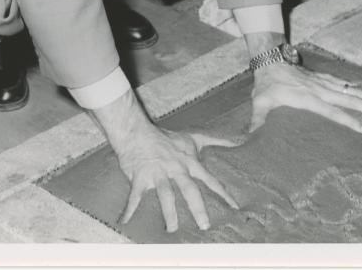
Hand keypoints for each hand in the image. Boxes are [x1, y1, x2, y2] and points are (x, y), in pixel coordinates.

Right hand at [116, 123, 238, 231]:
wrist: (138, 133)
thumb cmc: (166, 138)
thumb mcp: (193, 138)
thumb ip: (214, 140)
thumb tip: (236, 140)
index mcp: (188, 162)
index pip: (209, 179)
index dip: (222, 193)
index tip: (234, 207)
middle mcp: (175, 168)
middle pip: (189, 189)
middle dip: (197, 207)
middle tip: (204, 225)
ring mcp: (158, 172)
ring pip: (165, 193)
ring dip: (169, 212)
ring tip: (172, 229)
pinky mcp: (140, 176)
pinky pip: (135, 195)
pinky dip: (129, 208)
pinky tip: (125, 221)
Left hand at [250, 62, 361, 132]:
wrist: (270, 60)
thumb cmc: (266, 84)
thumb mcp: (259, 101)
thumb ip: (257, 120)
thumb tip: (248, 138)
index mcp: (307, 98)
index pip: (332, 111)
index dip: (349, 120)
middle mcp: (320, 89)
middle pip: (348, 99)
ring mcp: (324, 82)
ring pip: (351, 90)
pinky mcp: (325, 78)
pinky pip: (347, 82)